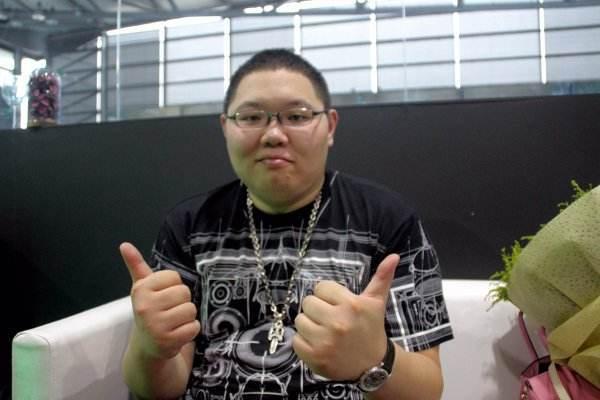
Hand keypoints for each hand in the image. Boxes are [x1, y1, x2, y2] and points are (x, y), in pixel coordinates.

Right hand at [120, 242, 200, 359]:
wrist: (147, 346)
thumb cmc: (150, 311)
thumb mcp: (142, 288)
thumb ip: (136, 265)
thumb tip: (124, 245)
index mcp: (140, 290)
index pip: (174, 277)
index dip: (173, 287)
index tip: (162, 297)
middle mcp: (145, 307)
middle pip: (184, 292)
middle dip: (181, 302)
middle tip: (169, 311)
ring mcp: (156, 325)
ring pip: (191, 309)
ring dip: (186, 317)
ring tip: (173, 323)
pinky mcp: (168, 341)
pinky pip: (194, 327)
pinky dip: (190, 331)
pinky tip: (176, 334)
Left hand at [292, 253, 399, 379]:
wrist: (373, 366)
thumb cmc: (371, 329)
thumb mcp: (376, 303)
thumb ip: (382, 277)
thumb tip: (393, 255)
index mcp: (352, 305)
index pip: (321, 287)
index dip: (327, 296)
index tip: (337, 306)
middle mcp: (338, 322)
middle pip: (308, 302)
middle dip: (317, 310)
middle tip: (330, 320)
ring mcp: (325, 341)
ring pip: (300, 320)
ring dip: (309, 326)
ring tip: (324, 332)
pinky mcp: (315, 357)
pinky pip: (295, 340)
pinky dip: (303, 343)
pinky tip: (319, 345)